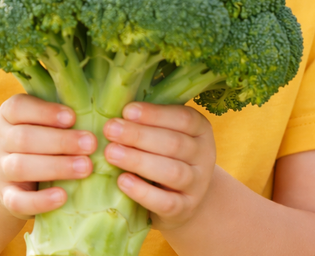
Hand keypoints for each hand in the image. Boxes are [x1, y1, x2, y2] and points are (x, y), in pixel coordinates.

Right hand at [0, 94, 96, 218]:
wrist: (15, 177)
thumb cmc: (42, 138)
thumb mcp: (45, 121)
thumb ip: (63, 114)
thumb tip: (99, 106)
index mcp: (9, 115)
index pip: (18, 108)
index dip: (45, 112)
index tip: (73, 117)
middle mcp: (1, 140)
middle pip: (24, 138)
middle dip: (60, 141)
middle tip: (91, 144)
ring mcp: (1, 170)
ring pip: (21, 167)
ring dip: (56, 167)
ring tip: (86, 168)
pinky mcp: (6, 197)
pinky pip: (17, 200)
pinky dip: (40, 201)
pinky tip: (63, 196)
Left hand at [103, 102, 215, 231]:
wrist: (184, 198)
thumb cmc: (166, 154)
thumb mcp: (165, 133)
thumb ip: (148, 121)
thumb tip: (115, 106)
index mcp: (200, 129)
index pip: (183, 118)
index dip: (154, 114)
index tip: (126, 110)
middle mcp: (204, 155)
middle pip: (174, 144)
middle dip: (139, 135)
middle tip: (110, 129)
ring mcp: (197, 184)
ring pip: (172, 172)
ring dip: (139, 161)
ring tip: (111, 152)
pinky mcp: (185, 209)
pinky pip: (166, 203)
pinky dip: (143, 192)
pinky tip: (122, 181)